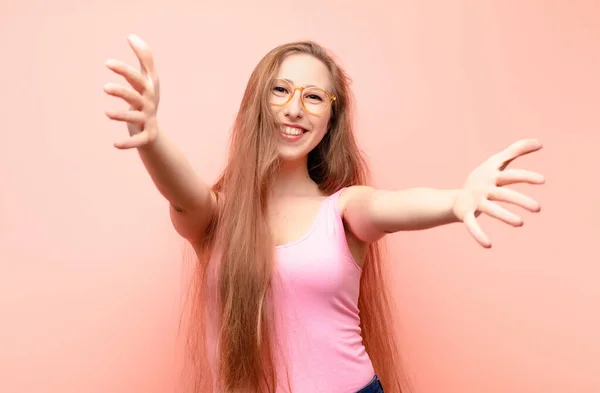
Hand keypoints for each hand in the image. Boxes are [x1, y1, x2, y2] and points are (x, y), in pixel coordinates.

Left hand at [104, 34, 159, 148]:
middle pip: (135, 96)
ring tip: (106, 113)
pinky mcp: (147, 136)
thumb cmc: (146, 101)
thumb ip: (144, 58)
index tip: (107, 63)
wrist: (153, 131)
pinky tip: (115, 145)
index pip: (136, 77)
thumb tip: (132, 35)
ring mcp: (148, 120)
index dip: (123, 70)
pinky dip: (128, 143)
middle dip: (122, 92)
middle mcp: (149, 104)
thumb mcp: (147, 80)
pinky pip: (138, 140)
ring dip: (122, 115)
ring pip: (134, 117)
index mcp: (147, 89)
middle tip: (105, 88)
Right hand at [452, 138, 544, 247]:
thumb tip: (540, 142)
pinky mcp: (465, 214)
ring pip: (491, 209)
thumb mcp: (495, 163)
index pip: (511, 175)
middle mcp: (483, 188)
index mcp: (492, 176)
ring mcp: (474, 202)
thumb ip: (516, 150)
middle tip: (538, 209)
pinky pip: (471, 226)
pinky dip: (478, 235)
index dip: (526, 176)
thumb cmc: (481, 180)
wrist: (455, 199)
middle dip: (520, 200)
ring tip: (520, 223)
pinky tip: (488, 245)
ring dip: (504, 216)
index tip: (542, 180)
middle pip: (503, 194)